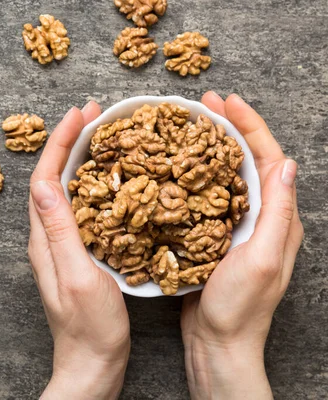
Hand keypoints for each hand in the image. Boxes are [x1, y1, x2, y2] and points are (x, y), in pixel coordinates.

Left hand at [28, 102, 129, 399]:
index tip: (79, 115)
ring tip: (100, 136)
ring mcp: (61, 246)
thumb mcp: (79, 277)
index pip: (44, 179)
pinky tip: (109, 179)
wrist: (92, 363)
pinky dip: (90, 184)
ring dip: (78, 159)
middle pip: (51, 178)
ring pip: (64, 190)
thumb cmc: (90, 328)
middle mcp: (47, 238)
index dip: (59, 143)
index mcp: (45, 239)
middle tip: (92, 115)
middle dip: (68, 143)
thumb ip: (61, 231)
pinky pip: (80, 207)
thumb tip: (43, 185)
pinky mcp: (76, 253)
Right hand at [181, 92, 303, 398]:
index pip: (269, 160)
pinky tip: (179, 168)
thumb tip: (287, 164)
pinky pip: (210, 196)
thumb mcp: (262, 258)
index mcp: (278, 219)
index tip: (227, 103)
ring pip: (229, 175)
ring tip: (192, 127)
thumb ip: (276, 212)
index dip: (250, 127)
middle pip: (250, 161)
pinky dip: (197, 175)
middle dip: (231, 129)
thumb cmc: (239, 307)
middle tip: (205, 105)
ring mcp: (239, 228)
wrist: (218, 342)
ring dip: (212, 147)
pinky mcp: (216, 237)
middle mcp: (263, 218)